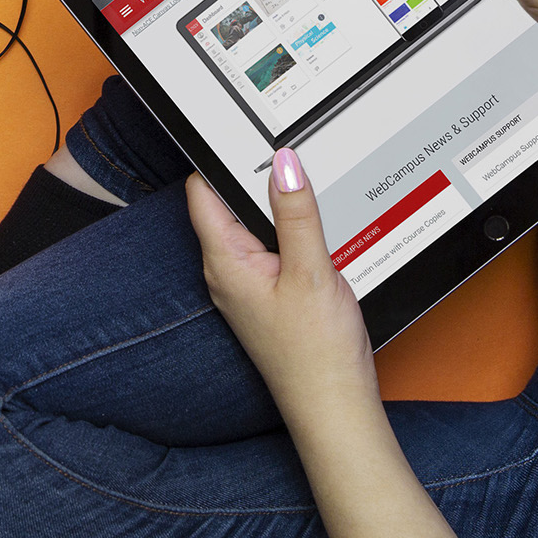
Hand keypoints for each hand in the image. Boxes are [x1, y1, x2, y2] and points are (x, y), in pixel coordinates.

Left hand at [185, 154, 378, 427]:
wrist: (334, 407)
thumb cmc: (316, 353)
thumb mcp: (311, 271)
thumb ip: (296, 214)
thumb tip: (283, 164)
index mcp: (225, 261)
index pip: (203, 192)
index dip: (218, 156)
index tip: (242, 130)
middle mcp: (228, 271)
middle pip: (228, 204)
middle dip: (253, 176)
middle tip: (284, 147)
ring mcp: (247, 284)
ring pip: (253, 225)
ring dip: (276, 204)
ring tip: (304, 180)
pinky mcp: (269, 294)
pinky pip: (272, 247)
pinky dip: (290, 230)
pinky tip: (315, 226)